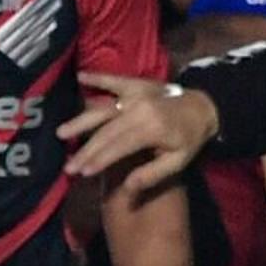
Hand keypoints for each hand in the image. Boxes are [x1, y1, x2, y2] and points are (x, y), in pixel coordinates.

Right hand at [61, 75, 218, 191]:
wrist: (204, 107)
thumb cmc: (189, 138)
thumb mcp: (178, 162)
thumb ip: (152, 174)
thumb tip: (127, 189)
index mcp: (150, 129)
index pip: (117, 147)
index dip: (98, 160)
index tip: (82, 173)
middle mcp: (139, 110)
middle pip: (105, 132)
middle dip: (85, 151)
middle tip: (68, 166)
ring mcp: (135, 94)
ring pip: (102, 109)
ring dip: (81, 121)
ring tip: (61, 133)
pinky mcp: (135, 83)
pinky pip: (113, 80)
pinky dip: (97, 78)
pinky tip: (80, 76)